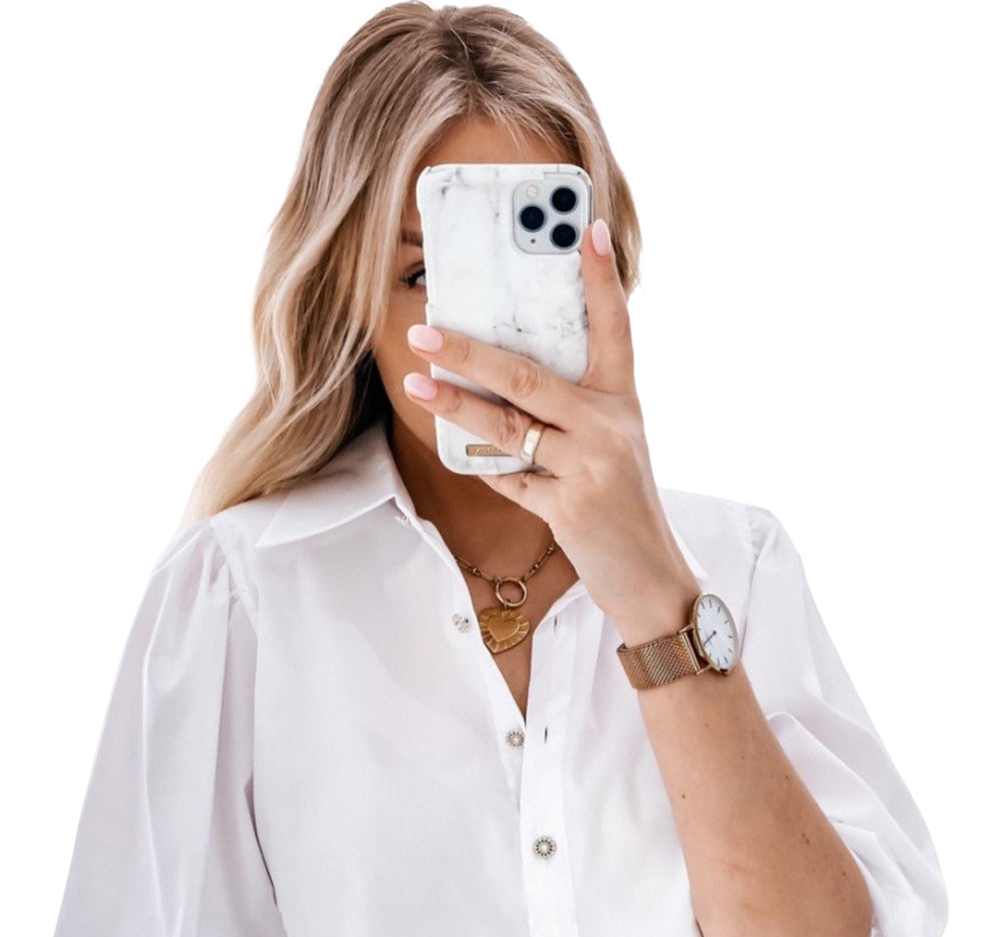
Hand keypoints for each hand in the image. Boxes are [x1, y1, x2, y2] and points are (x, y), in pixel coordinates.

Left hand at [401, 217, 698, 621]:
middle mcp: (609, 426)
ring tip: (416, 382)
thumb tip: (503, 377)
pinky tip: (458, 451)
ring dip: (455, 404)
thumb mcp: (614, 446)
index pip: (614, 327)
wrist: (651, 577)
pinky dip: (482, 467)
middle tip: (426, 331)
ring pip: (507, 426)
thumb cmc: (623, 505)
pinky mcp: (570, 507)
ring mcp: (590, 467)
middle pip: (528, 375)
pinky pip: (508, 479)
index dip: (602, 278)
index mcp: (622, 401)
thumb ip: (573, 411)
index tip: (587, 227)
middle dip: (470, 351)